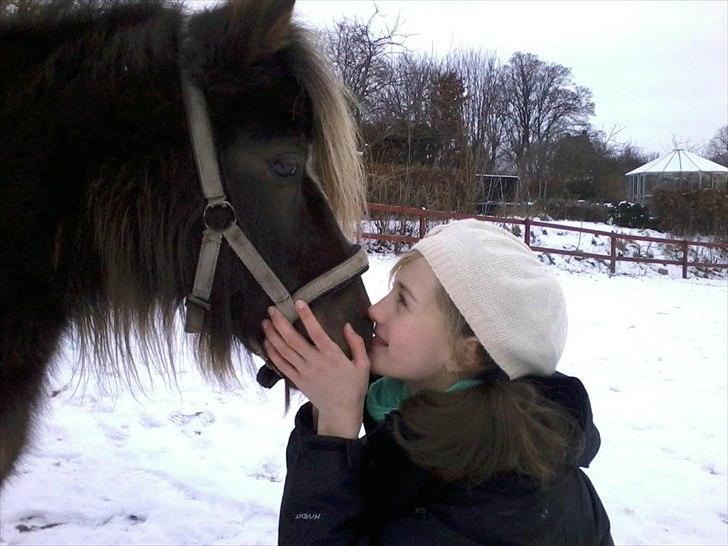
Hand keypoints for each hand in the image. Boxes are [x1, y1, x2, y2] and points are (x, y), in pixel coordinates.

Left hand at [262, 300, 369, 438]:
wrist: (341, 412)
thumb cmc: (353, 387)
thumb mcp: (363, 365)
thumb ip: (357, 343)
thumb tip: (347, 325)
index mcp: (332, 356)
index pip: (317, 333)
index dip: (307, 317)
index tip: (298, 302)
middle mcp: (315, 362)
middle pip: (294, 340)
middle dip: (281, 323)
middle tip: (272, 309)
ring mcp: (304, 372)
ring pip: (284, 351)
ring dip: (273, 336)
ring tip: (265, 322)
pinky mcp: (297, 380)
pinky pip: (282, 365)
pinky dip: (272, 354)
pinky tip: (267, 343)